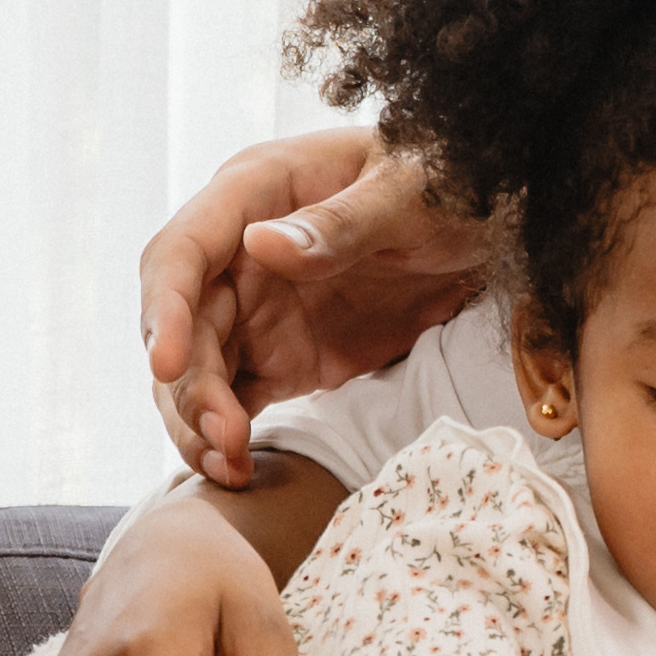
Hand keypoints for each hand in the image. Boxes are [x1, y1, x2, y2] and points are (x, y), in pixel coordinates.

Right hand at [140, 127, 490, 485]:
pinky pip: (233, 399)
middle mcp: (238, 253)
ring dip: (199, 421)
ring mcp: (255, 309)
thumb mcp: (408, 193)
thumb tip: (259, 245)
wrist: (489, 224)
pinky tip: (236, 471)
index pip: (182, 251)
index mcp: (255, 191)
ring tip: (231, 464)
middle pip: (183, 325)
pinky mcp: (279, 356)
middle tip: (224, 434)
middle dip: (189, 385)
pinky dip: (225, 437)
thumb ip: (342, 223)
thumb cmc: (447, 184)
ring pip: (196, 372)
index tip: (167, 364)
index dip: (166, 309)